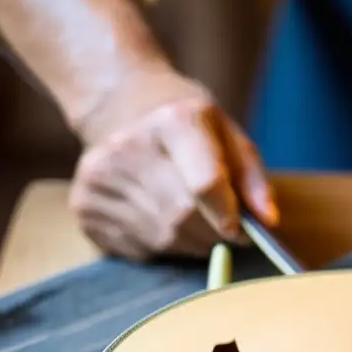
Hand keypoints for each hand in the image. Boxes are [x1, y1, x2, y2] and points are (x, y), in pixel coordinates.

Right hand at [68, 72, 277, 260]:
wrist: (117, 102)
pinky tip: (157, 217)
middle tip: (222, 230)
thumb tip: (267, 222)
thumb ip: (252, 178)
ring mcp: (100, 177)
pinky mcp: (83, 205)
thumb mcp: (226, 133)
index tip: (240, 230)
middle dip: (213, 235)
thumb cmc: (185, 123)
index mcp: (175, 122)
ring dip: (189, 243)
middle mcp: (129, 147)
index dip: (228, 216)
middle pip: (184, 218)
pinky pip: (138, 248)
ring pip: (163, 239)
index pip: (205, 185)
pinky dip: (159, 245)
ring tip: (189, 219)